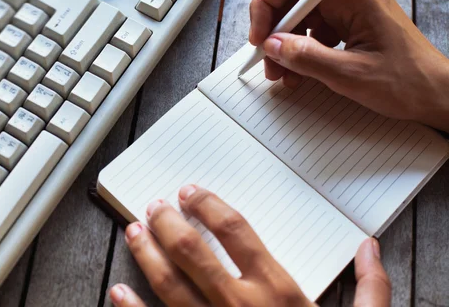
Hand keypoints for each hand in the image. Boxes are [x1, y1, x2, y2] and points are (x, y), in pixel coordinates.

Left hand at [108, 185, 390, 306]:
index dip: (209, 205)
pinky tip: (118, 291)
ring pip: (168, 284)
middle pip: (192, 251)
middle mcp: (240, 305)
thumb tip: (370, 247)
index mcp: (278, 292)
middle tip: (155, 205)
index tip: (192, 192)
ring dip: (146, 254)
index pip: (235, 231)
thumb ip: (371, 288)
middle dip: (168, 222)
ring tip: (133, 231)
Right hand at [249, 0, 448, 132]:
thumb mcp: (348, 74)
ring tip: (282, 73)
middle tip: (266, 60)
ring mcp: (352, 5)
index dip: (265, 7)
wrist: (437, 93)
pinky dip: (302, 49)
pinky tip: (299, 72)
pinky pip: (315, 28)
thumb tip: (272, 45)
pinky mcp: (352, 19)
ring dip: (286, 44)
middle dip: (274, 30)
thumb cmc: (408, 81)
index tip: (259, 36)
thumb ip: (305, 57)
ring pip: (301, 15)